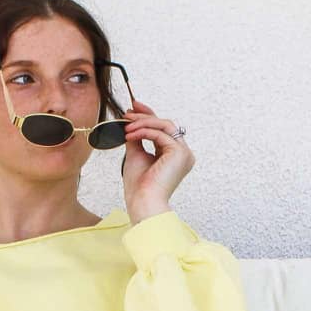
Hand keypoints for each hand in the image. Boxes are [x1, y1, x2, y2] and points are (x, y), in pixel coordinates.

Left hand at [120, 99, 193, 221]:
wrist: (142, 201)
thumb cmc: (139, 186)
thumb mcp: (136, 155)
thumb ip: (137, 138)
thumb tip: (132, 123)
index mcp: (175, 156)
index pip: (163, 130)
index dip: (149, 116)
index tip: (133, 109)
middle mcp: (183, 153)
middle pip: (165, 125)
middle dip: (145, 116)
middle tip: (128, 112)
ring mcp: (184, 153)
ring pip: (165, 126)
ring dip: (143, 123)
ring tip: (127, 126)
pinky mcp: (180, 153)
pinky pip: (161, 134)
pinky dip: (144, 132)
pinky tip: (130, 135)